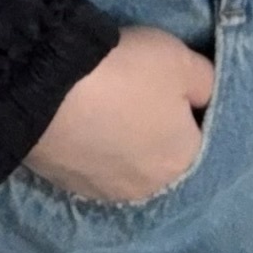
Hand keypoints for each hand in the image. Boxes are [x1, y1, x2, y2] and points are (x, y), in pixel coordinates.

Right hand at [19, 22, 217, 203]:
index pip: (200, 130)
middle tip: (135, 90)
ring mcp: (106, 191)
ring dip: (121, 139)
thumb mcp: (182, 60)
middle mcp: (150, 187)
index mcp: (184, 160)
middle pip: (161, 150)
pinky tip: (83, 120)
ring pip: (126, 161)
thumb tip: (205, 97)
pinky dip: (92, 145)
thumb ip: (207, 82)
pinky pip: (92, 164)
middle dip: (154, 126)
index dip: (186, 102)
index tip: (167, 80)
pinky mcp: (70, 186)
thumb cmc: (127, 73)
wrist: (46, 88)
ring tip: (106, 104)